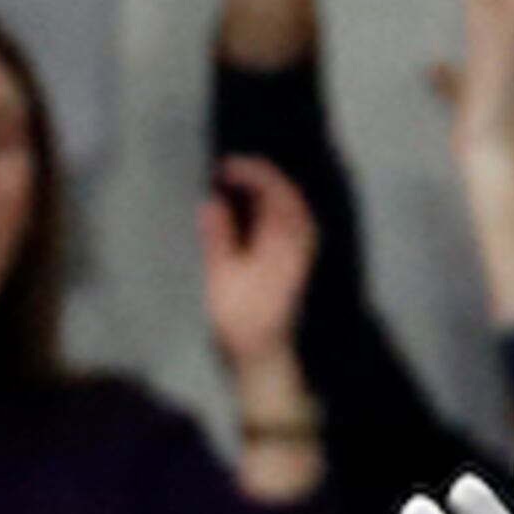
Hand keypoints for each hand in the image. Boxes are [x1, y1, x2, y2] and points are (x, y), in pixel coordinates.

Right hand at [199, 156, 315, 367]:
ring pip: (287, 204)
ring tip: (228, 183)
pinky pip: (285, 219)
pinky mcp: (294, 257)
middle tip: (222, 169)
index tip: (223, 165)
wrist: (262, 348)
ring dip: (261, 190)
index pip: (277, 189)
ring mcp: (301, 247)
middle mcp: (301, 237)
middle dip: (257, 176)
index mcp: (287, 237)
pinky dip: (266, 206)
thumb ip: (218, 233)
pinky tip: (243, 207)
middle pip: (285, 193)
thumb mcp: (221, 272)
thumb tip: (212, 200)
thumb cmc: (239, 312)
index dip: (252, 171)